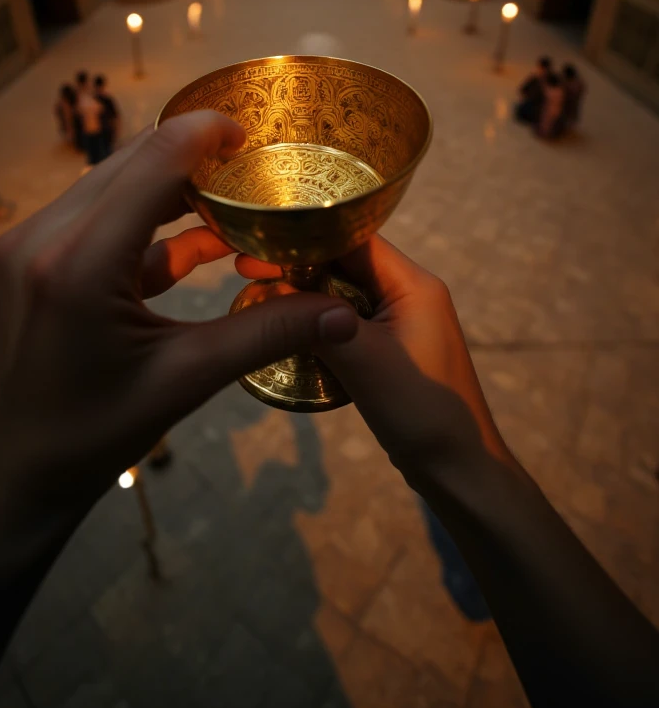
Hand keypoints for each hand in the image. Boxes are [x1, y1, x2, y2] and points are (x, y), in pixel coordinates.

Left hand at [0, 112, 356, 515]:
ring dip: (170, 188)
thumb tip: (343, 314)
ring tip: (232, 197)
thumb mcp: (186, 380)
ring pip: (112, 185)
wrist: (22, 470)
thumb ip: (265, 334)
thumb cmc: (97, 433)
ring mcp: (29, 244)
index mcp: (79, 264)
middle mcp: (44, 238)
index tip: (252, 133)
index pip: (152, 163)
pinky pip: (96, 216)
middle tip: (252, 165)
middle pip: (131, 164)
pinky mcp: (29, 256)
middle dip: (193, 157)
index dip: (205, 135)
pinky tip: (198, 242)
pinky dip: (145, 222)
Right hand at [236, 234, 507, 491]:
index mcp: (413, 284)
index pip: (354, 238)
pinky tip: (288, 332)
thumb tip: (273, 290)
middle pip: (347, 262)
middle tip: (247, 272)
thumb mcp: (363, 361)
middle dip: (300, 266)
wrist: (460, 470)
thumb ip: (318, 321)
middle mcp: (411, 293)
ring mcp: (403, 321)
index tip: (259, 246)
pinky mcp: (394, 348)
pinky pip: (350, 322)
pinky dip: (320, 323)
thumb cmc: (421, 409)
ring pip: (345, 293)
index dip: (306, 237)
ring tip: (259, 296)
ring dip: (307, 296)